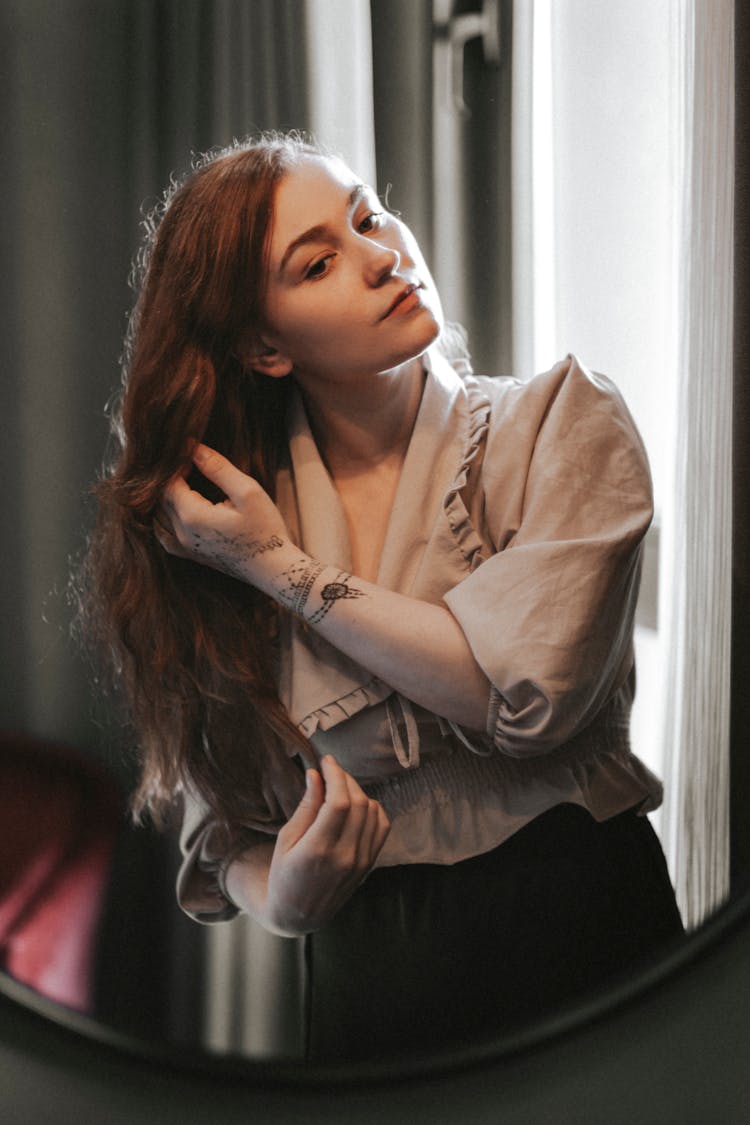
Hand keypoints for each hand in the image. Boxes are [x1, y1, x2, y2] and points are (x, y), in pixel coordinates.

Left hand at [155, 443, 291, 587]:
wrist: (273, 568)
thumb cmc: (265, 530)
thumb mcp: (247, 491)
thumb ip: (218, 468)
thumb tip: (193, 447)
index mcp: (192, 516)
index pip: (168, 482)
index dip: (175, 464)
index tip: (189, 451)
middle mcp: (181, 533)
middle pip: (160, 498)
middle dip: (170, 477)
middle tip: (187, 462)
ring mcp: (184, 547)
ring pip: (158, 515)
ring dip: (165, 496)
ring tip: (183, 481)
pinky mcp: (190, 555)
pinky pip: (163, 535)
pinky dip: (162, 518)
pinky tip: (173, 508)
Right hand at [264, 755, 390, 933]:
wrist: (299, 914)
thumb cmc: (284, 874)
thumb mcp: (286, 840)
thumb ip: (306, 807)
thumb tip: (316, 774)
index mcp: (318, 851)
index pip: (339, 802)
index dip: (336, 775)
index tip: (326, 761)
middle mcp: (345, 857)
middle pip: (358, 803)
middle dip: (346, 778)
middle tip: (331, 769)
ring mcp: (361, 862)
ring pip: (372, 812)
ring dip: (358, 791)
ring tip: (340, 785)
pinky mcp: (369, 864)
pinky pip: (381, 826)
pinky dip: (373, 808)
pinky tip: (356, 803)